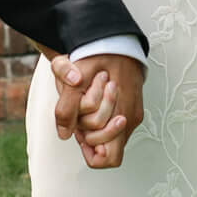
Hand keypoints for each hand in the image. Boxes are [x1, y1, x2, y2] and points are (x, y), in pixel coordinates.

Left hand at [51, 52, 144, 168]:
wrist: (117, 38)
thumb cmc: (99, 54)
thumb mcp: (77, 77)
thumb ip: (68, 106)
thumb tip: (64, 133)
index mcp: (122, 114)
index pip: (108, 158)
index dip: (89, 149)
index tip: (78, 132)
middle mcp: (130, 118)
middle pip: (107, 149)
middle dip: (89, 136)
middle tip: (79, 116)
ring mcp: (132, 114)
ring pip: (110, 137)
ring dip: (93, 127)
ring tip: (85, 105)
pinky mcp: (131, 108)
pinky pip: (115, 125)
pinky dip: (101, 118)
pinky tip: (92, 102)